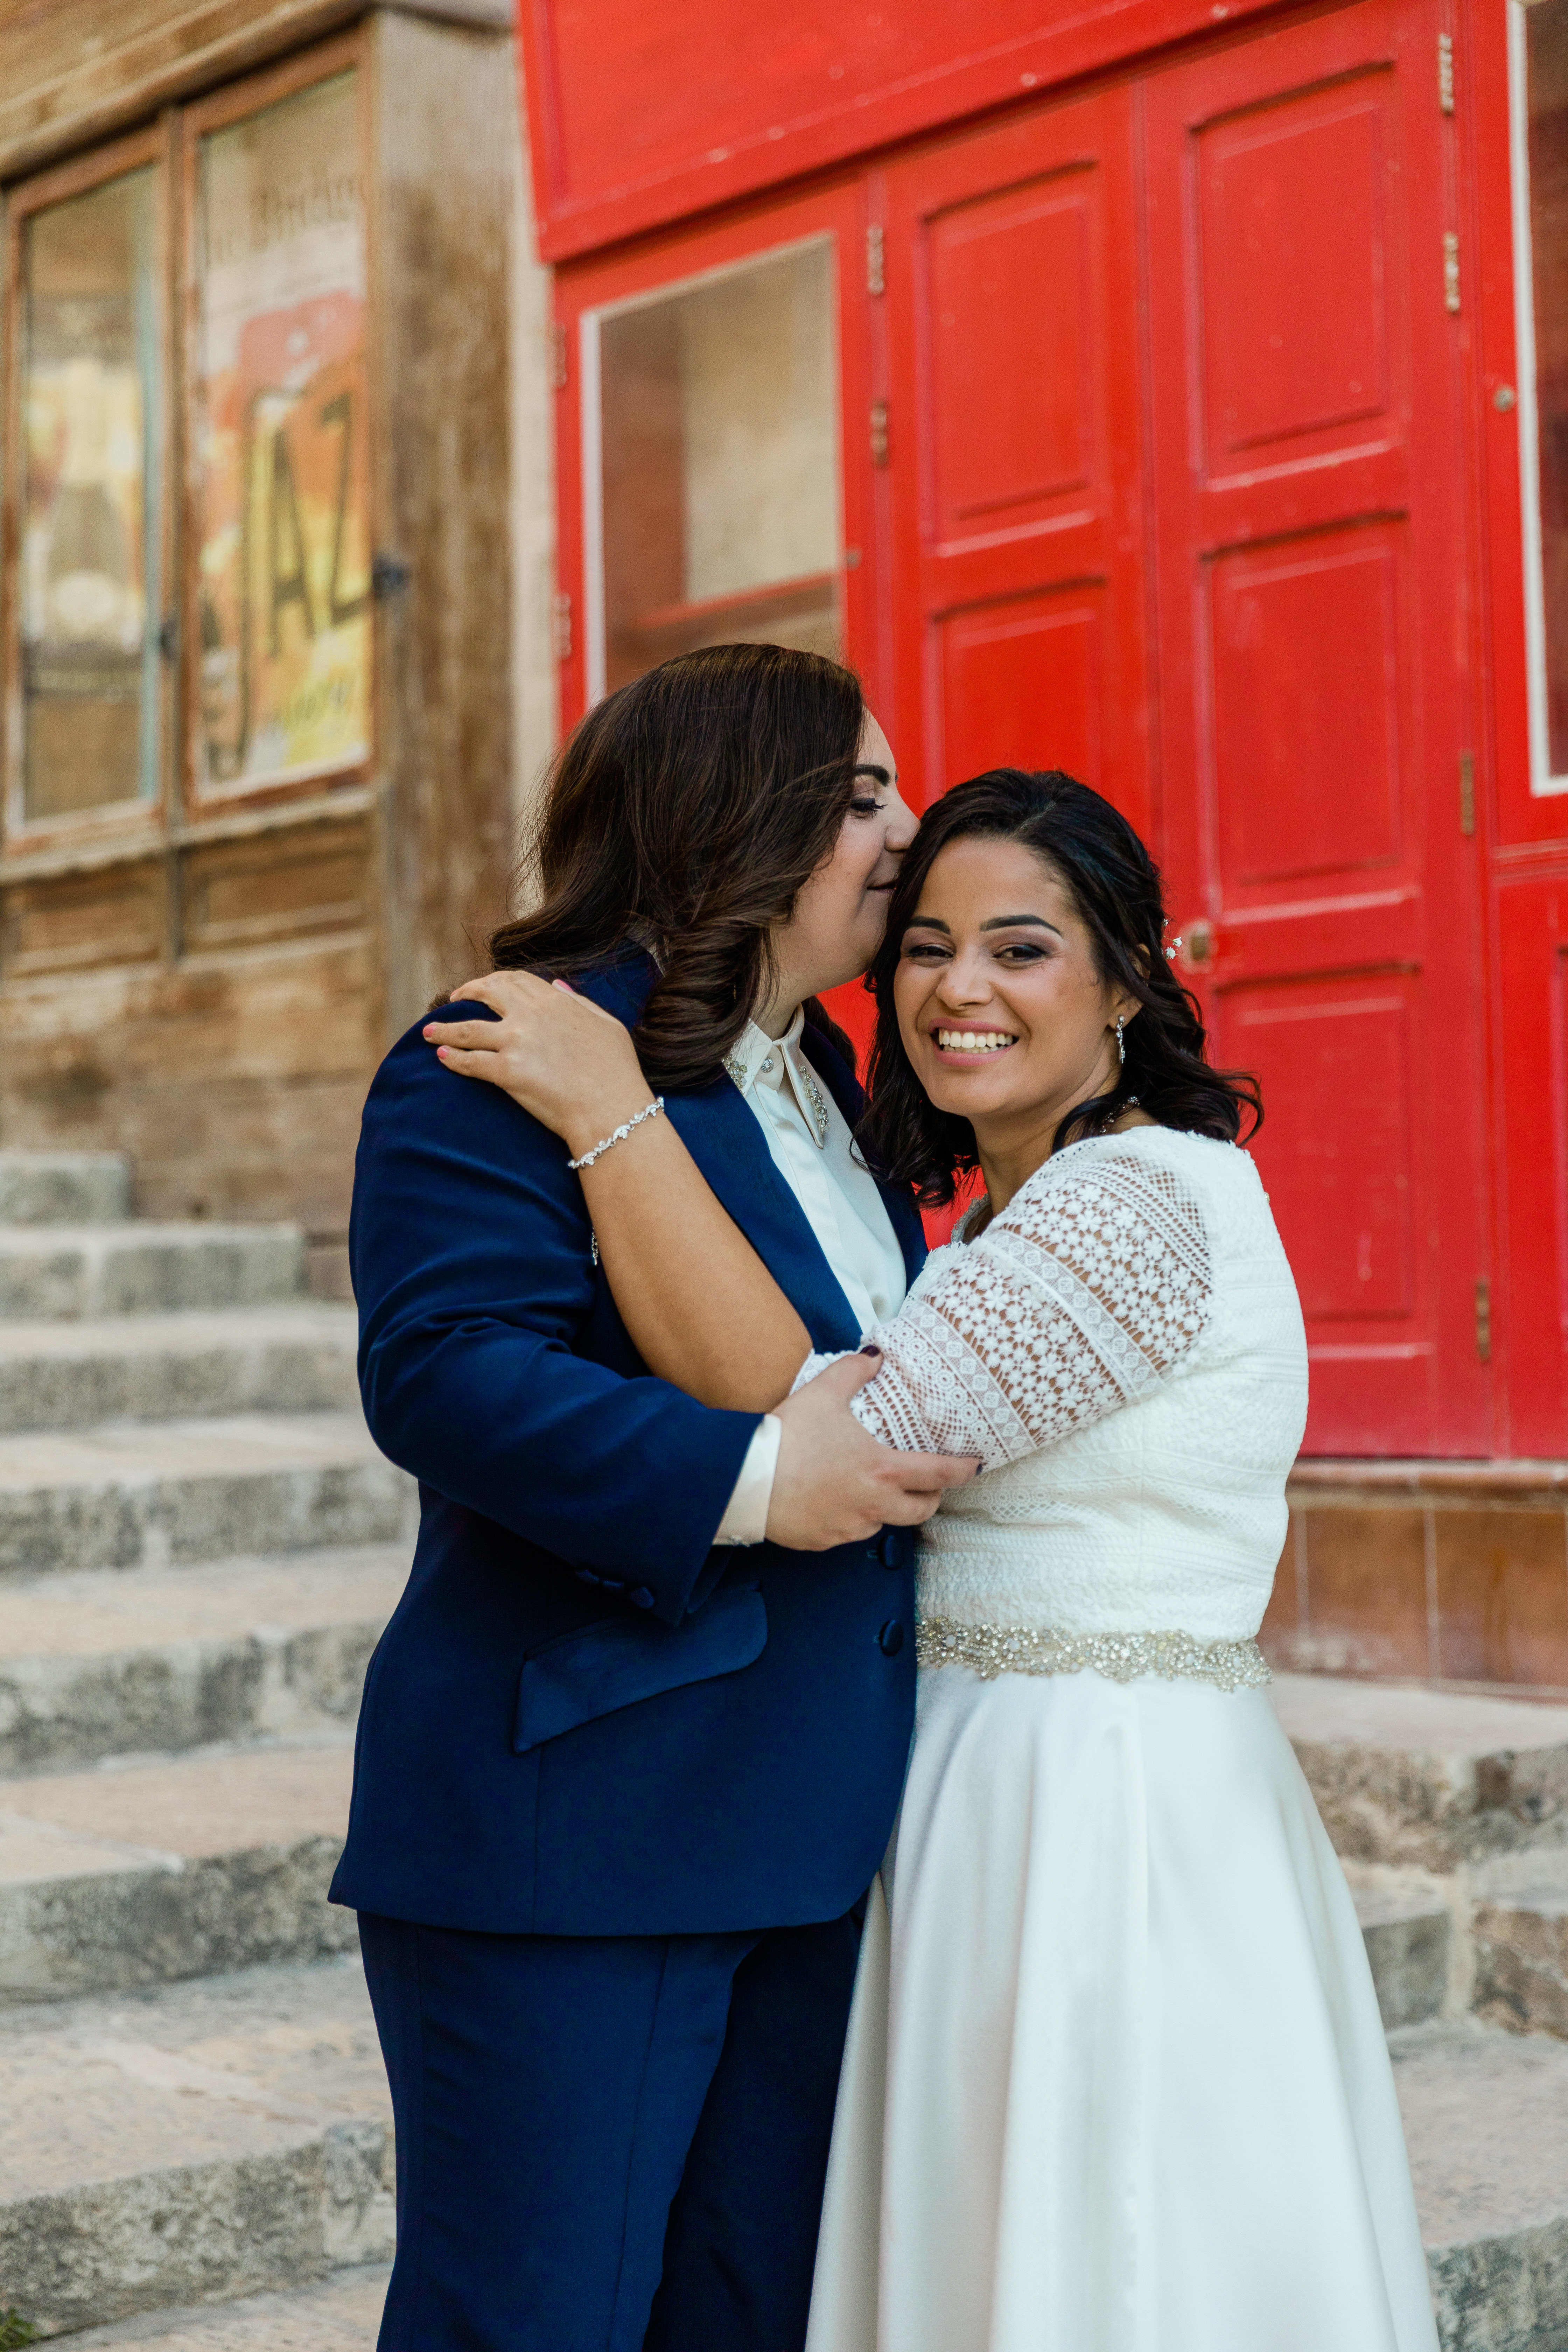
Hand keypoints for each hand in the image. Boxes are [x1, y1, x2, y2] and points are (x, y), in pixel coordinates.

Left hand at [426, 972, 650, 1158]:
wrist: (612, 1111)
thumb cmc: (617, 1072)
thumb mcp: (607, 1025)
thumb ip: (578, 1002)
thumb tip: (556, 986)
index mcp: (555, 1002)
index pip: (516, 980)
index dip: (495, 981)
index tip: (485, 987)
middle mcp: (531, 1016)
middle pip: (486, 994)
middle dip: (465, 994)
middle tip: (451, 1002)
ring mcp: (516, 1043)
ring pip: (466, 1030)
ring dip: (443, 1029)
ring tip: (428, 1032)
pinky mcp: (506, 1073)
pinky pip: (469, 1062)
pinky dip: (452, 1059)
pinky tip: (442, 1058)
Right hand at [765, 1353, 977, 1551]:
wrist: (745, 1479)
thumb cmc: (788, 1436)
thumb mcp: (822, 1393)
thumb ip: (853, 1371)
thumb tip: (875, 1355)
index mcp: (882, 1470)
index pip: (938, 1474)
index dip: (962, 1471)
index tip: (974, 1467)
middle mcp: (873, 1505)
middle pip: (921, 1511)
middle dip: (930, 1498)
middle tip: (927, 1484)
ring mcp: (849, 1527)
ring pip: (882, 1521)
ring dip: (885, 1507)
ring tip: (870, 1487)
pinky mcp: (824, 1541)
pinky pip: (848, 1531)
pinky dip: (849, 1517)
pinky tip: (833, 1500)